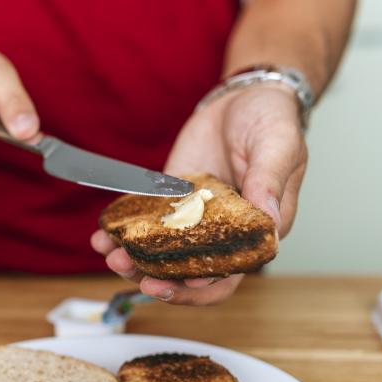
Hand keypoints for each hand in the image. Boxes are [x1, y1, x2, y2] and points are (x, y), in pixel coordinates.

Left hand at [91, 83, 307, 305]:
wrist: (244, 97)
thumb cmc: (272, 122)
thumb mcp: (278, 146)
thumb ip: (269, 181)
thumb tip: (266, 219)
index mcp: (255, 231)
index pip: (230, 273)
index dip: (206, 284)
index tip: (182, 280)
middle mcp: (222, 233)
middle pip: (190, 274)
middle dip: (159, 279)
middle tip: (129, 268)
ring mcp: (193, 220)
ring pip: (163, 256)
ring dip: (136, 262)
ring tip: (112, 254)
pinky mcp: (170, 202)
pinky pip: (145, 225)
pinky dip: (123, 234)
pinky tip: (103, 235)